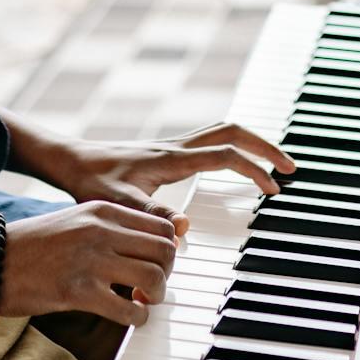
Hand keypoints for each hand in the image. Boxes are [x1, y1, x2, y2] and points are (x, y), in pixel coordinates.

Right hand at [0, 200, 179, 327]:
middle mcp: (101, 230)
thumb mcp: (75, 221)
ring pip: (154, 279)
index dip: (167, 250)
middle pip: (166, 251)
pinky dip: (137, 319)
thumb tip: (146, 249)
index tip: (156, 265)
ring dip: (154, 298)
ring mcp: (91, 260)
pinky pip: (128, 310)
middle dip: (166, 274)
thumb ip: (110, 229)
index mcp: (102, 210)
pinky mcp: (78, 292)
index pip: (163, 226)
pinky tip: (128, 318)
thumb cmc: (32, 245)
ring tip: (140, 303)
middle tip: (151, 288)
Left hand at [58, 122, 296, 231]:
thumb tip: (184, 227)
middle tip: (290, 167)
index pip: (226, 156)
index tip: (274, 189)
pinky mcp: (166, 154)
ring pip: (223, 133)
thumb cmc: (90, 182)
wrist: (69, 161)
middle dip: (265, 146)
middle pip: (233, 132)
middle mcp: (176, 147)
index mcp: (172, 158)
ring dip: (251, 144)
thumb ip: (149, 215)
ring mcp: (173, 148)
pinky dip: (232, 149)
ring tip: (272, 164)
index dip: (254, 170)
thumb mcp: (116, 204)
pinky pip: (210, 143)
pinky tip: (234, 166)